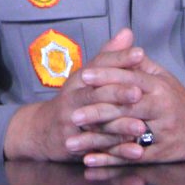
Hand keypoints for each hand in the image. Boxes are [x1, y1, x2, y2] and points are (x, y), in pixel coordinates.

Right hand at [3, 28, 145, 160]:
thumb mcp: (88, 75)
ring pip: (98, 124)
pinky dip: (118, 152)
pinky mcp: (75, 143)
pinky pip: (99, 149)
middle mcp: (73, 98)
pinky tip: (136, 152)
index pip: (99, 65)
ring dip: (120, 126)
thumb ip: (110, 55)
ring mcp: (72, 121)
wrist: (43, 129)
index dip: (118, 59)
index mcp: (80, 78)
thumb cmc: (74, 98)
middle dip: (117, 93)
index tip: (140, 54)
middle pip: (96, 94)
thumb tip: (128, 33)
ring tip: (142, 127)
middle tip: (139, 92)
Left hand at [70, 39, 184, 165]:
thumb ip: (137, 63)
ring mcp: (161, 133)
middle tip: (72, 114)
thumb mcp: (161, 76)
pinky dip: (109, 160)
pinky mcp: (159, 154)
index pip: (129, 78)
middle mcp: (161, 108)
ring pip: (125, 134)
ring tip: (72, 141)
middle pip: (125, 108)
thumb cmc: (177, 99)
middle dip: (97, 111)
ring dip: (97, 140)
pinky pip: (131, 157)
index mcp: (159, 86)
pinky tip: (90, 160)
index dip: (106, 76)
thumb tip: (121, 38)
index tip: (83, 76)